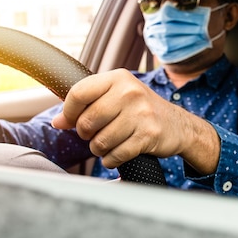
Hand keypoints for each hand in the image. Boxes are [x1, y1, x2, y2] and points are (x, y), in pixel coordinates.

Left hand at [51, 68, 219, 172]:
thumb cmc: (140, 111)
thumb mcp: (117, 97)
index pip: (78, 93)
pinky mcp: (149, 135)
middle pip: (87, 121)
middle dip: (86, 135)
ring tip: (109, 143)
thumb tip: (57, 122)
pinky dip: (112, 159)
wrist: (179, 125)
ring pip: (100, 142)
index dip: (67, 112)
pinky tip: (118, 153)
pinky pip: (115, 155)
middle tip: (95, 134)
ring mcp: (141, 114)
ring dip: (99, 149)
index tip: (67, 122)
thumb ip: (88, 104)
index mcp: (119, 78)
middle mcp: (130, 92)